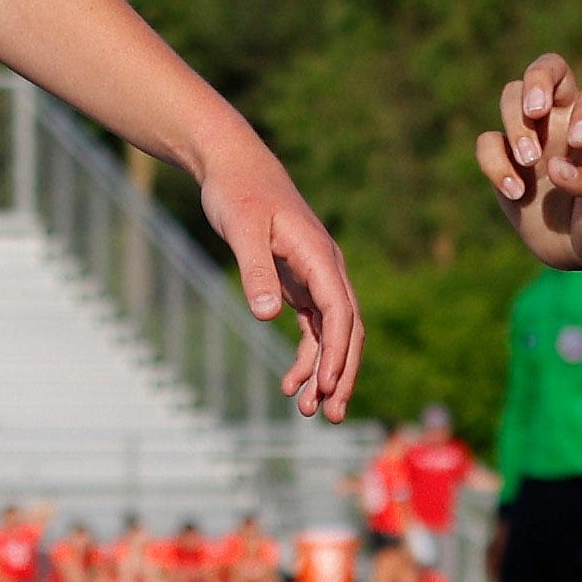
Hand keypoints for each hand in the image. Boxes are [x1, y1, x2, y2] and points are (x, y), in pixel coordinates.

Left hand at [189, 127, 366, 421]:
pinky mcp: (299, 283)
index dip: (337, 351)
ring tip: (307, 410)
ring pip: (331, 333)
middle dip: (341, 374)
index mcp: (319, 256)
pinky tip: (290, 382)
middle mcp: (325, 269)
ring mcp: (315, 277)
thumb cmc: (238, 193)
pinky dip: (307, 356)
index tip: (328, 385)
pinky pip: (313, 327)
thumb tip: (268, 316)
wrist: (234, 167)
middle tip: (330, 415)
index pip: (340, 311)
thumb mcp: (242, 230)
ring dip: (323, 372)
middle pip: (346, 329)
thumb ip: (256, 272)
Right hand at [474, 57, 581, 272]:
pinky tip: (517, 192)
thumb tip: (558, 169)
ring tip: (530, 160)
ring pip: (512, 97)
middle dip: (537, 81)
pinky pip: (488, 143)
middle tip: (536, 112)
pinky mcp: (508, 159)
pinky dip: (495, 164)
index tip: (579, 143)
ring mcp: (537, 135)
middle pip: (548, 69)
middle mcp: (569, 118)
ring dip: (516, 124)